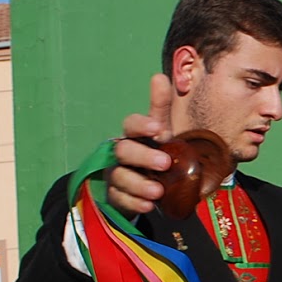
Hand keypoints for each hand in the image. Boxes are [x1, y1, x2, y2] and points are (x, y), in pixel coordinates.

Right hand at [106, 74, 177, 217]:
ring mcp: (117, 174)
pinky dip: (134, 202)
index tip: (158, 129)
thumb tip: (159, 76)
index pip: (131, 124)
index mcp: (136, 134)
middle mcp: (122, 152)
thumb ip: (161, 108)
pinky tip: (148, 205)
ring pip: (119, 176)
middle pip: (123, 150)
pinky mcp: (116, 195)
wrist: (156, 187)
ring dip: (139, 183)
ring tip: (158, 191)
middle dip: (143, 156)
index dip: (141, 125)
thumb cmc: (159, 152)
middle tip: (165, 163)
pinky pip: (119, 198)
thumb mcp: (164, 132)